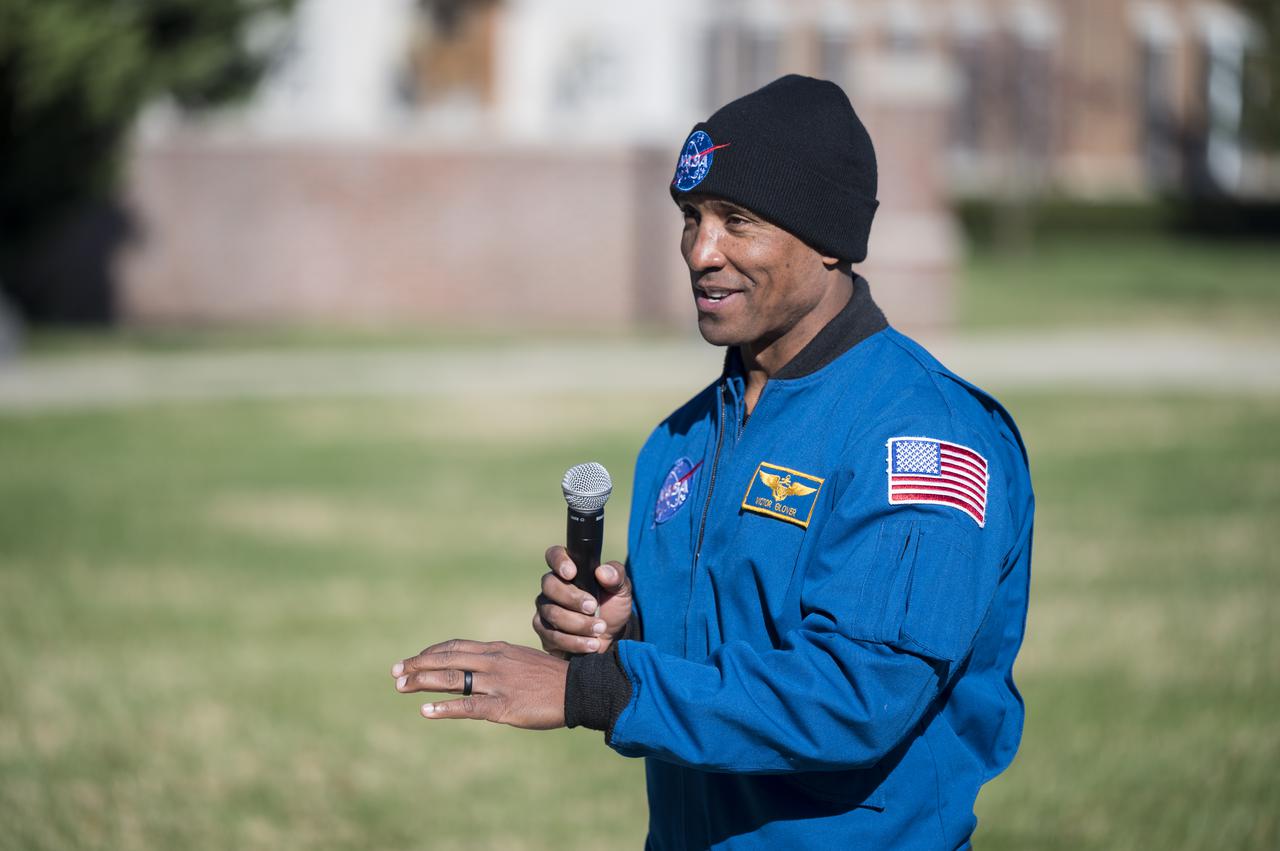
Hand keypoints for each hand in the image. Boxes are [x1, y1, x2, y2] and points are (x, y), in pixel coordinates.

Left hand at [391, 639, 567, 728]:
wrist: (578, 689)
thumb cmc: (552, 678)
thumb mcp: (522, 660)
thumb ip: (498, 662)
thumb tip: (477, 669)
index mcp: (497, 649)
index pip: (455, 646)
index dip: (430, 653)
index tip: (412, 660)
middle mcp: (493, 661)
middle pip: (446, 659)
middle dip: (417, 665)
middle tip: (395, 673)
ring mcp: (496, 683)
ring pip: (451, 678)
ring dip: (422, 682)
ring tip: (401, 687)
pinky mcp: (502, 705)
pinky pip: (467, 706)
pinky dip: (443, 708)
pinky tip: (426, 711)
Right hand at [533, 545, 632, 656]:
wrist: (611, 637)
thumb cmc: (612, 606)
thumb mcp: (621, 590)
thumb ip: (616, 576)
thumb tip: (603, 572)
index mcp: (569, 570)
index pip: (554, 555)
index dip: (559, 561)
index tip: (572, 573)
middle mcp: (552, 587)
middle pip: (549, 585)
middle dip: (573, 598)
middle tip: (594, 607)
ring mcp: (545, 609)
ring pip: (552, 613)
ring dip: (579, 623)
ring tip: (599, 628)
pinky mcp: (545, 632)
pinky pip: (553, 636)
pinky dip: (575, 641)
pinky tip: (591, 644)